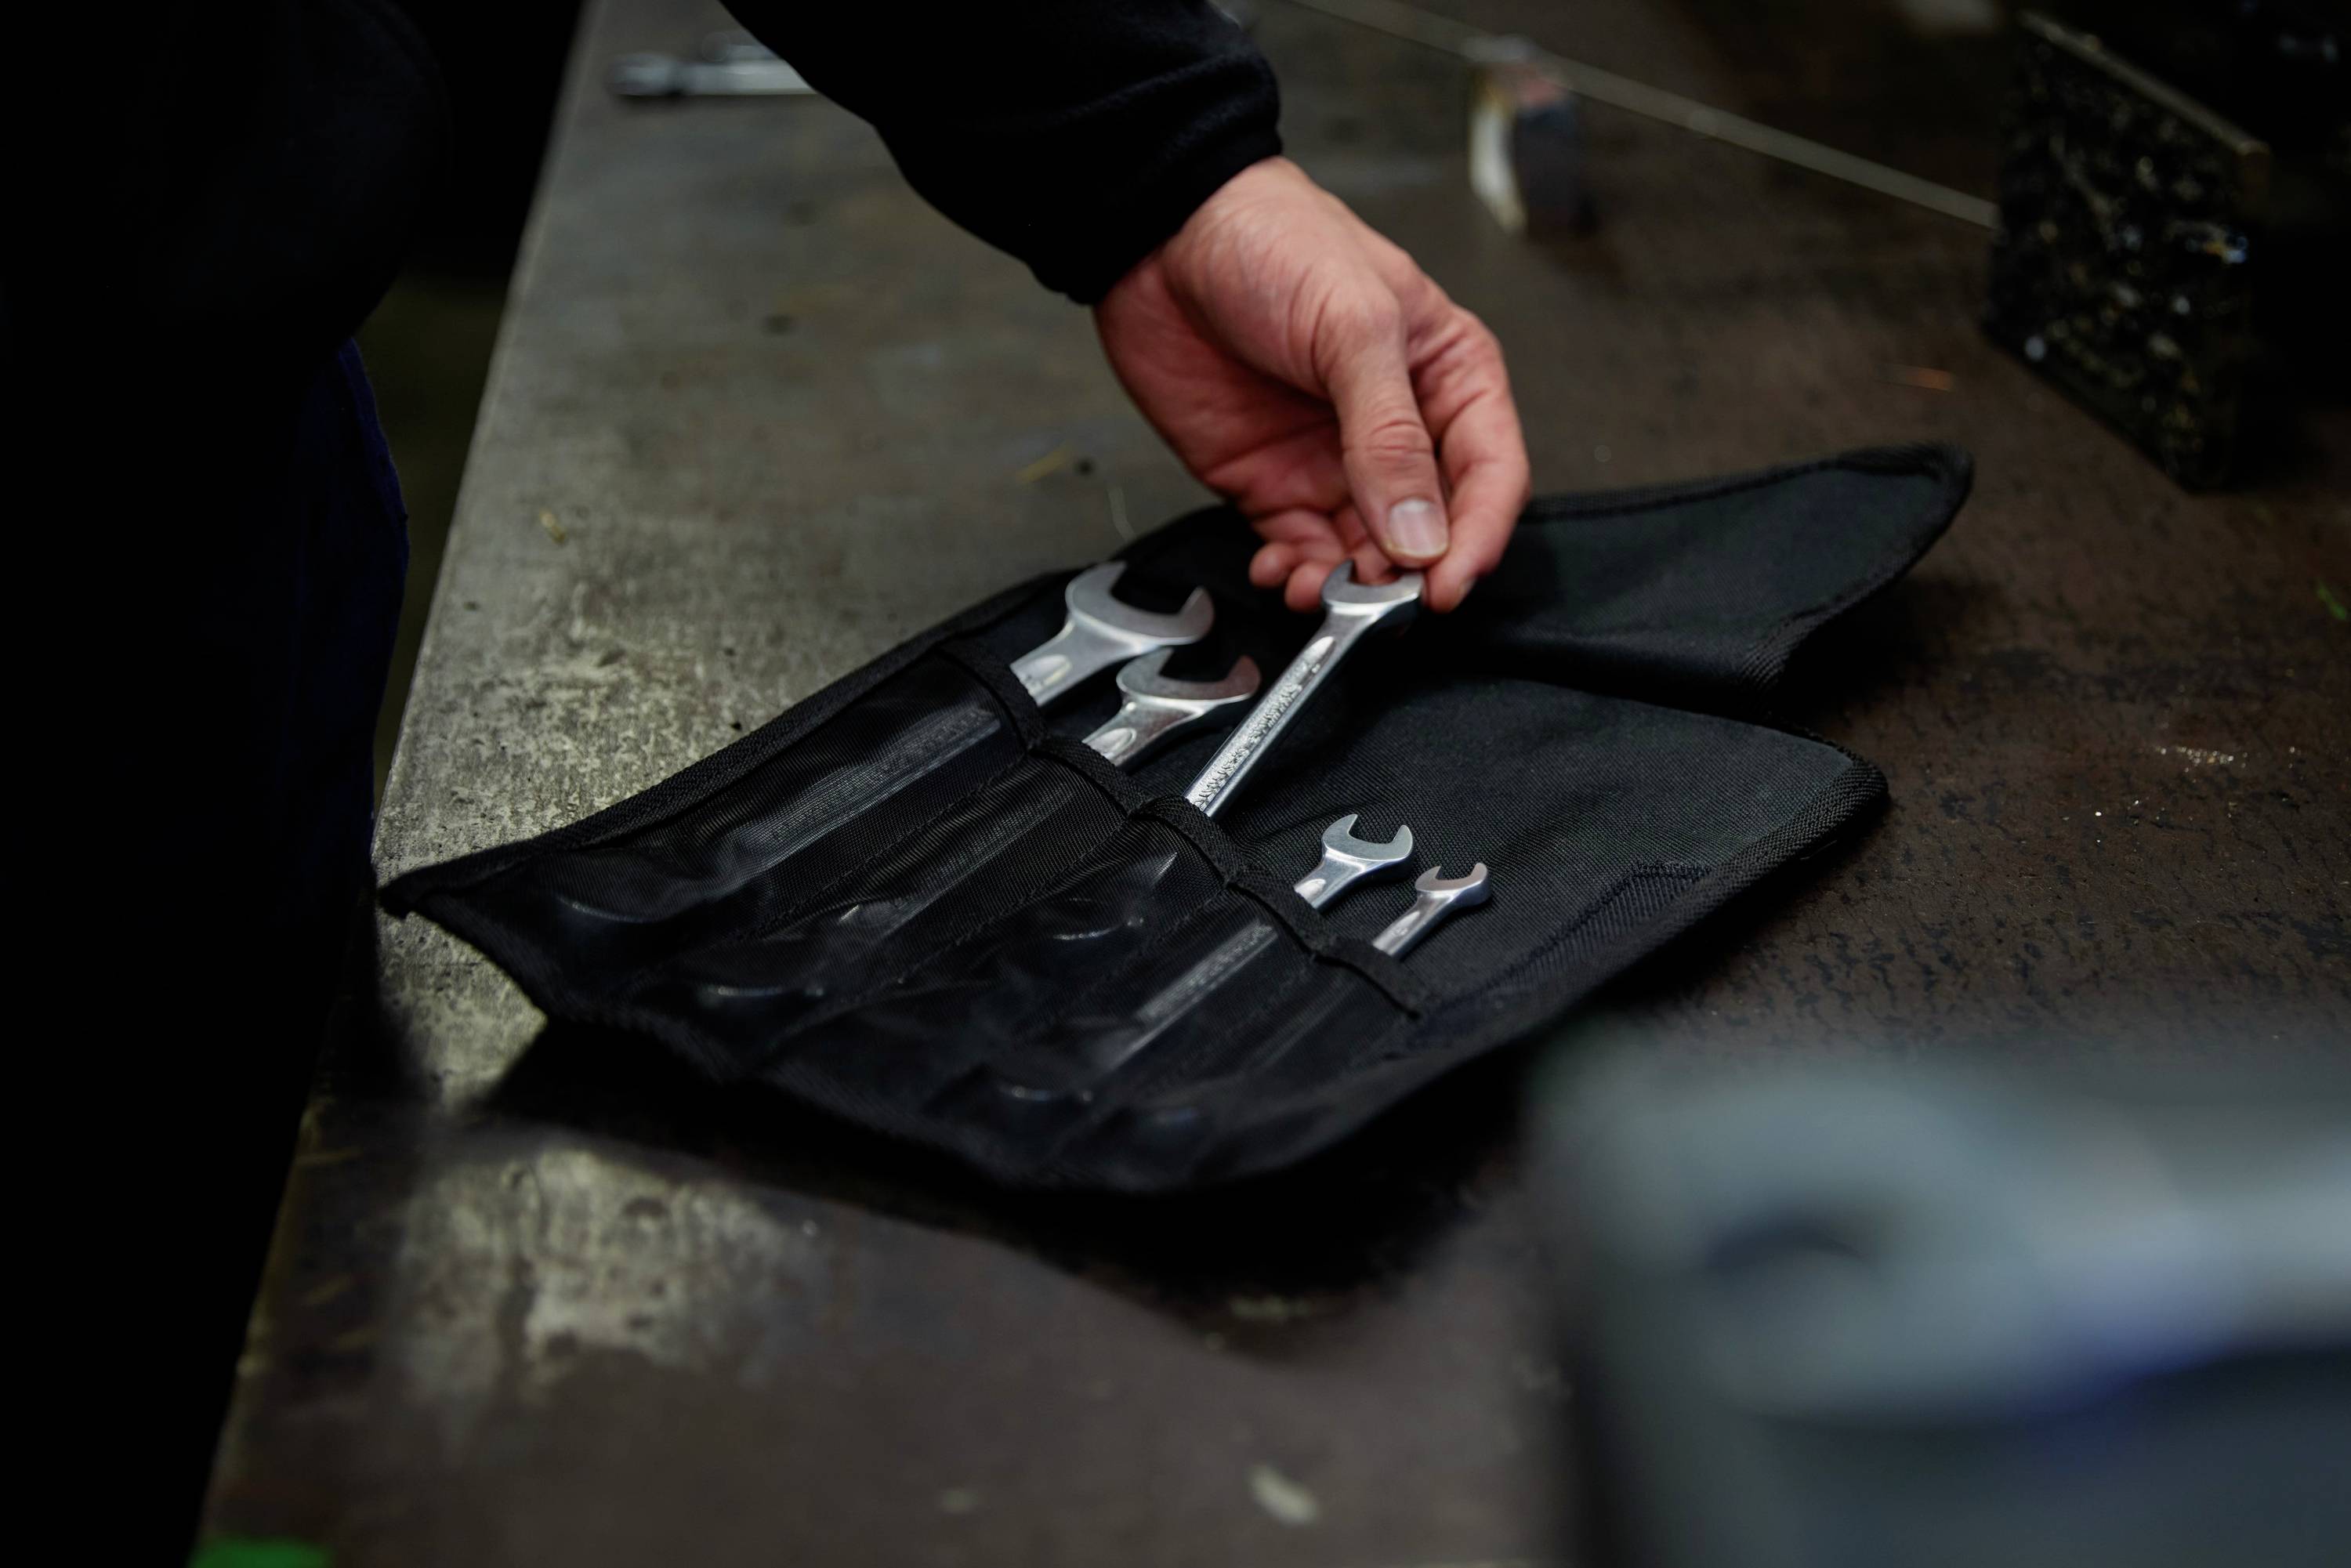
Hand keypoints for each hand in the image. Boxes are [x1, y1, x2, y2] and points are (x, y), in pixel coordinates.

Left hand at [1095, 158, 1528, 611]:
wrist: (1162, 235)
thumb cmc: (1274, 242)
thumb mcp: (1353, 327)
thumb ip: (1389, 435)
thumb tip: (1421, 533)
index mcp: (1447, 377)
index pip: (1491, 476)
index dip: (1477, 538)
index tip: (1446, 585)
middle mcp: (1401, 430)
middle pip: (1433, 531)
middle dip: (1408, 577)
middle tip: (1376, 603)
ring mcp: (1335, 463)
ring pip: (1367, 556)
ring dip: (1348, 589)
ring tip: (1317, 590)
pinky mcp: (1273, 485)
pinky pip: (1303, 553)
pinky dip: (1297, 577)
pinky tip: (1280, 574)